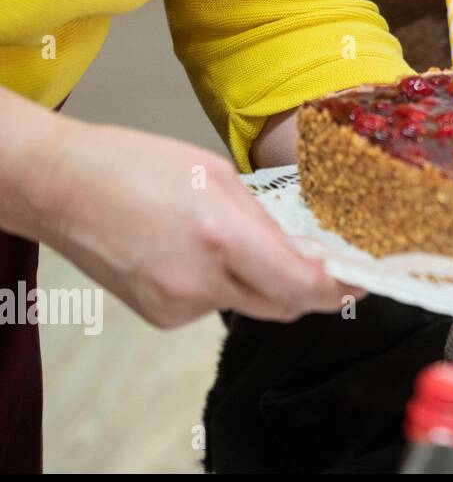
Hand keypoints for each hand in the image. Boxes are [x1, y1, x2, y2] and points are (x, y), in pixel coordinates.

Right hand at [33, 116, 361, 327]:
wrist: (61, 187)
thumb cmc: (136, 166)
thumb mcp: (219, 175)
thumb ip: (267, 220)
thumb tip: (308, 251)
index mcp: (221, 236)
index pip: (301, 286)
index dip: (339, 288)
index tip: (362, 280)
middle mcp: (201, 280)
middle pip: (283, 306)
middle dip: (313, 290)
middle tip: (332, 270)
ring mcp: (177, 305)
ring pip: (250, 305)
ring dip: (267, 283)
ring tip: (251, 245)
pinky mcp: (161, 316)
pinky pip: (215, 305)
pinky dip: (227, 285)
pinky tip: (204, 254)